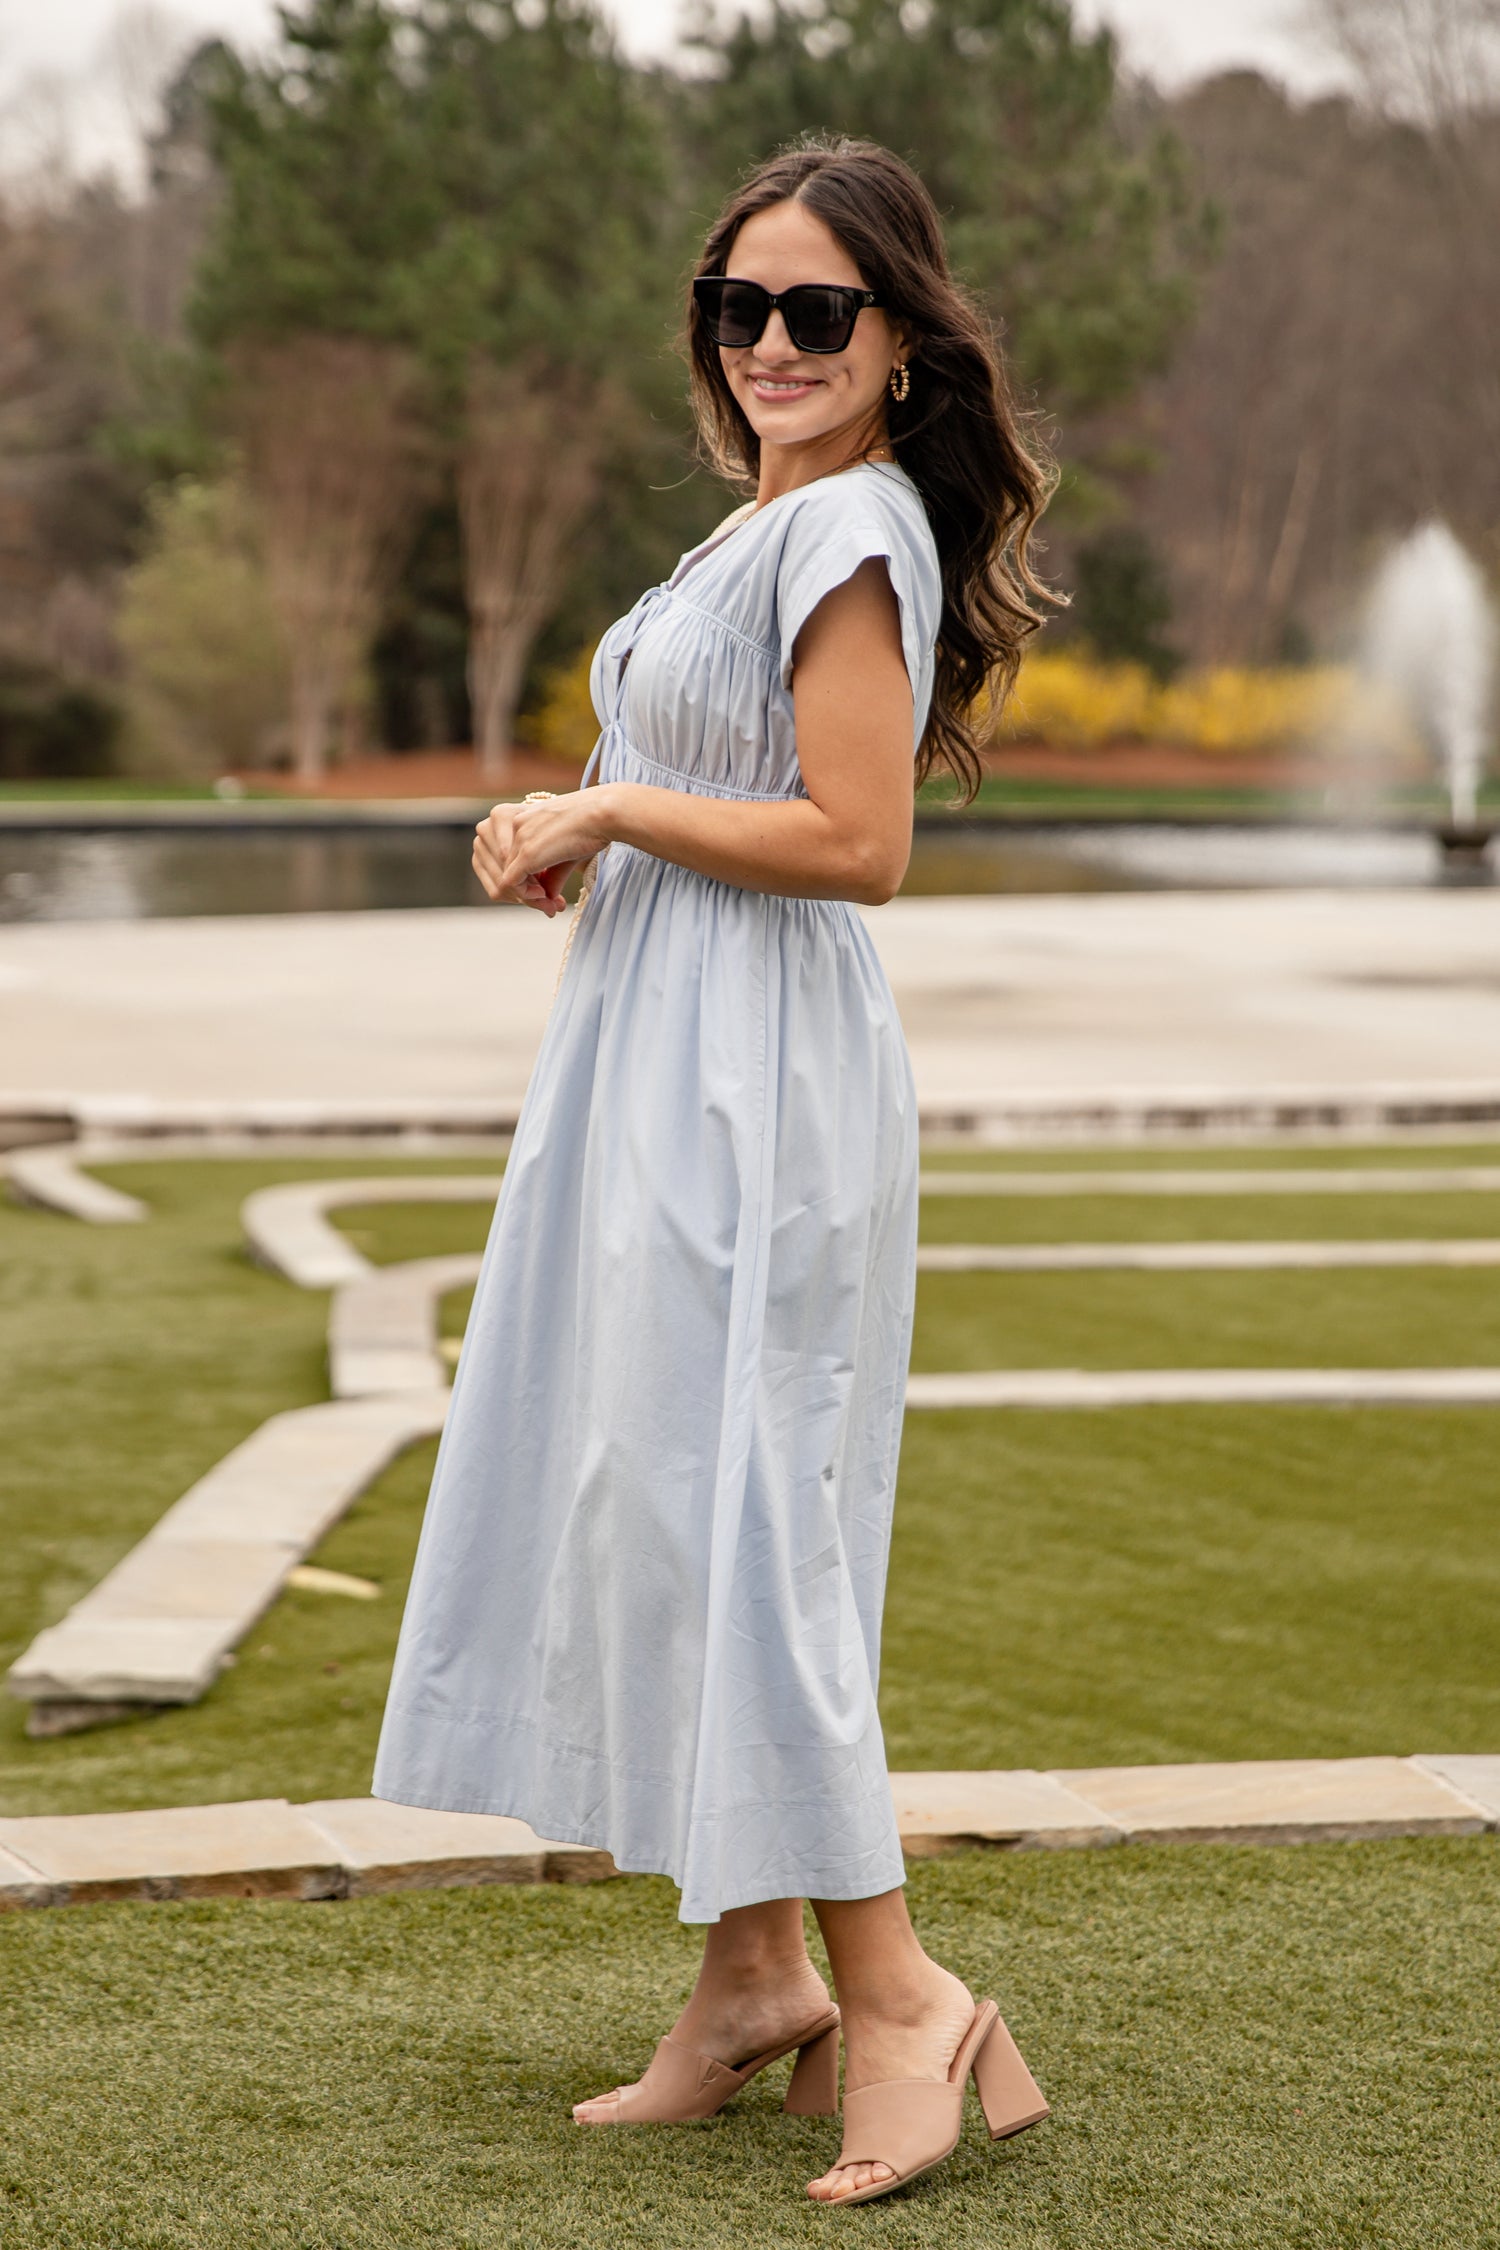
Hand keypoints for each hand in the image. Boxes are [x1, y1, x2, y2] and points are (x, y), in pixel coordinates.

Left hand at [472, 792, 613, 915]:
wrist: (604, 813)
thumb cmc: (594, 826)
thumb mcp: (567, 851)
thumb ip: (552, 874)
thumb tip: (548, 897)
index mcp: (524, 818)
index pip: (512, 856)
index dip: (528, 879)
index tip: (549, 893)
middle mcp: (516, 825)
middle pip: (507, 868)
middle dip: (526, 891)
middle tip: (551, 905)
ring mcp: (519, 838)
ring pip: (507, 878)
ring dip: (527, 896)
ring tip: (551, 904)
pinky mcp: (526, 853)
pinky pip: (512, 883)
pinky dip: (526, 896)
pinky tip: (546, 898)